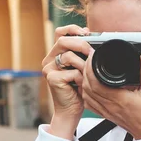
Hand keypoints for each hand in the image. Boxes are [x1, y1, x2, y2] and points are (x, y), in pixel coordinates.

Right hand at [42, 25, 92, 139]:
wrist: (71, 110)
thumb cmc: (78, 89)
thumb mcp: (81, 67)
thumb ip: (81, 52)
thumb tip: (89, 34)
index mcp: (55, 54)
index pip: (60, 33)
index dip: (72, 29)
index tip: (86, 32)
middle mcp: (49, 60)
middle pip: (62, 41)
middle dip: (80, 44)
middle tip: (91, 51)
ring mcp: (48, 69)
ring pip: (68, 55)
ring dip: (83, 64)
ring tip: (87, 74)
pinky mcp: (52, 78)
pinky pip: (71, 71)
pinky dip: (81, 78)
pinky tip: (81, 85)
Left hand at [82, 52, 140, 139]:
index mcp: (119, 98)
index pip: (96, 82)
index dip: (90, 68)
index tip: (92, 57)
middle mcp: (109, 105)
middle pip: (88, 87)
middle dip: (85, 71)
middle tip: (89, 61)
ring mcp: (106, 111)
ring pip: (86, 95)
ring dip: (84, 82)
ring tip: (88, 71)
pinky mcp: (106, 115)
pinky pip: (89, 104)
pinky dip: (86, 94)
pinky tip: (89, 88)